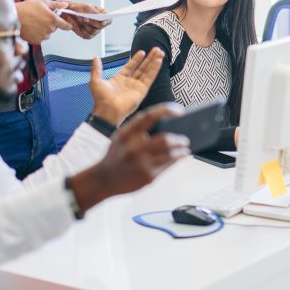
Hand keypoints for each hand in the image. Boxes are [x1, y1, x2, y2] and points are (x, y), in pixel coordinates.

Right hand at [17, 0, 73, 43]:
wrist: (13, 17)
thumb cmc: (26, 8)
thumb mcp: (42, 2)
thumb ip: (56, 5)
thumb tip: (65, 4)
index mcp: (53, 19)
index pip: (66, 25)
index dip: (67, 25)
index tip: (68, 25)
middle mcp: (50, 29)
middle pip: (54, 28)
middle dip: (50, 24)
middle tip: (40, 18)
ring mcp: (43, 36)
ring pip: (47, 34)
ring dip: (43, 30)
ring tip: (34, 23)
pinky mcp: (36, 41)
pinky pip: (40, 38)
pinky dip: (37, 35)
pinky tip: (31, 28)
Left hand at [61, 0, 109, 38]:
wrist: (68, 13)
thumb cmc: (78, 8)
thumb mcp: (85, 6)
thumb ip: (93, 11)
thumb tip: (99, 15)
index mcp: (102, 14)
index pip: (109, 20)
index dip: (107, 21)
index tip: (103, 21)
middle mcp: (99, 23)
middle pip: (101, 26)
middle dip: (92, 22)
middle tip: (85, 18)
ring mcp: (94, 30)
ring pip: (93, 31)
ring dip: (85, 25)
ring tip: (79, 19)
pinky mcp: (87, 35)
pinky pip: (87, 35)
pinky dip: (81, 29)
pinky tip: (78, 24)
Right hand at [69, 104, 190, 212]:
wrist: (104, 180)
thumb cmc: (116, 155)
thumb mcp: (120, 137)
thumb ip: (137, 127)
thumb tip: (163, 119)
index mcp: (127, 134)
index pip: (150, 116)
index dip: (166, 110)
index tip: (180, 111)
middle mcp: (135, 148)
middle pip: (165, 139)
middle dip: (179, 139)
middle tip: (185, 139)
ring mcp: (142, 164)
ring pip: (170, 154)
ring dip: (181, 150)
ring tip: (185, 149)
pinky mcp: (148, 177)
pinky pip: (168, 165)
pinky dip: (177, 160)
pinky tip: (180, 157)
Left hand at [89, 48, 164, 124]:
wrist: (107, 110)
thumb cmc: (101, 99)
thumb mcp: (96, 81)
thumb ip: (97, 69)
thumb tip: (95, 58)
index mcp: (120, 79)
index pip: (130, 66)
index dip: (136, 59)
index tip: (142, 52)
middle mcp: (130, 82)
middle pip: (142, 67)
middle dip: (149, 58)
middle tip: (156, 49)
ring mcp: (137, 86)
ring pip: (147, 71)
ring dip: (154, 61)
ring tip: (160, 52)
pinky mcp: (142, 91)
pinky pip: (150, 77)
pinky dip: (155, 69)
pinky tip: (159, 61)